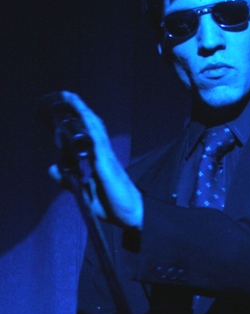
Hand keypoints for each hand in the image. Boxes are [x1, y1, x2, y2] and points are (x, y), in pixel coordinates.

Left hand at [49, 91, 143, 228]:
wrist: (132, 217)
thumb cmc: (113, 206)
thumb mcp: (85, 192)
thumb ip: (68, 180)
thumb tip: (52, 168)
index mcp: (100, 161)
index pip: (89, 135)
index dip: (78, 121)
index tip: (65, 112)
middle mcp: (104, 156)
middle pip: (92, 127)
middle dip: (80, 110)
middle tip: (67, 96)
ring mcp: (106, 158)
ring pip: (95, 129)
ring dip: (83, 112)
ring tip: (71, 98)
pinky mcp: (107, 165)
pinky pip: (97, 141)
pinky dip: (89, 126)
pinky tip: (83, 115)